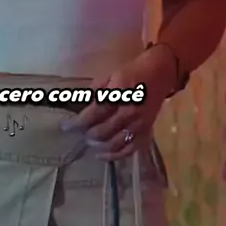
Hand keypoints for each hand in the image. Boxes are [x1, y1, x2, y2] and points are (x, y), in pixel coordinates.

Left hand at [60, 46, 176, 159]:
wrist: (160, 73)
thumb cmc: (132, 71)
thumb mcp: (110, 74)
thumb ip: (95, 90)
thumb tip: (81, 105)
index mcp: (118, 94)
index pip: (94, 113)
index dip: (77, 122)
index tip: (65, 126)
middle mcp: (129, 112)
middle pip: (103, 131)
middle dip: (86, 134)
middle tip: (77, 133)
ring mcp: (139, 124)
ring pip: (115, 143)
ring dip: (98, 145)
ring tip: (88, 143)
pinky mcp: (147, 131)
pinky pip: (130, 149)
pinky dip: (115, 155)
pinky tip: (102, 155)